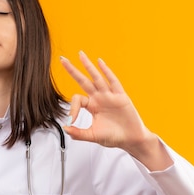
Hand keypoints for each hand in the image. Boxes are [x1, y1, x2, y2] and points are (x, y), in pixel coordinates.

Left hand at [61, 51, 171, 169]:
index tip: (71, 120)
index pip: (78, 99)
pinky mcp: (121, 96)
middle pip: (83, 81)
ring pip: (96, 78)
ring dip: (88, 66)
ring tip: (80, 54)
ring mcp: (109, 95)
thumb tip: (65, 128)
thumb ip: (79, 133)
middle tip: (62, 60)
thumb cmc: (114, 137)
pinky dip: (107, 72)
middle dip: (73, 70)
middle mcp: (99, 98)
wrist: (131, 139)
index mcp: (92, 106)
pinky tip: (100, 63)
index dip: (72, 108)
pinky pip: (113, 81)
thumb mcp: (93, 136)